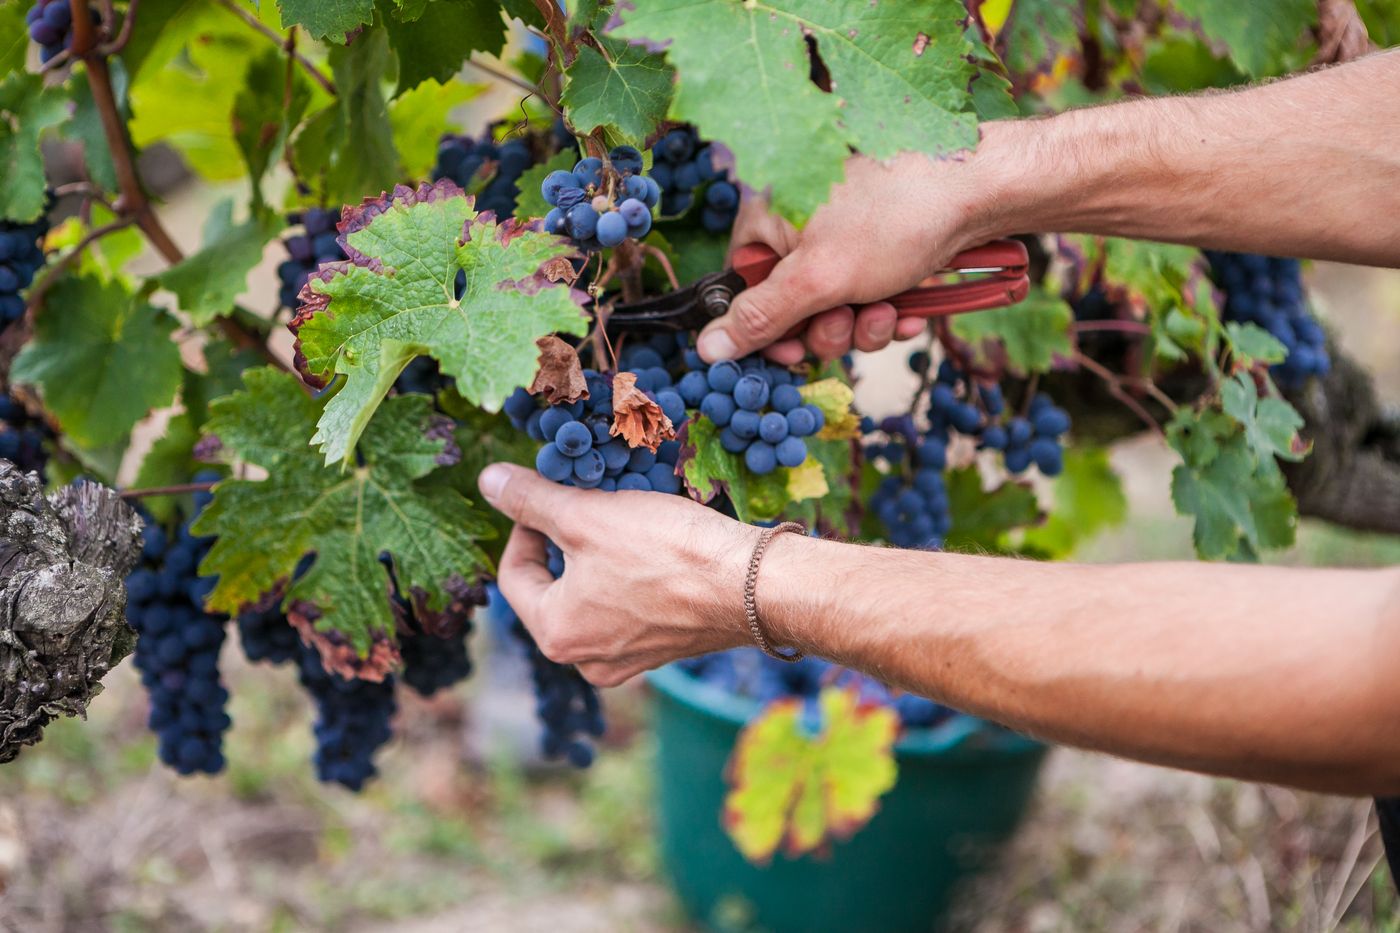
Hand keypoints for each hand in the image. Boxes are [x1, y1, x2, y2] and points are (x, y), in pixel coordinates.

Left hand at [477, 462, 760, 685]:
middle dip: (564, 542)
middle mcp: (586, 660)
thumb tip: (488, 481)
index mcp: (556, 635)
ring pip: (592, 596)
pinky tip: (653, 546)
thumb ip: (531, 500)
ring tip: (620, 520)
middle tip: (585, 504)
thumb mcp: (587, 516)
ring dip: (598, 556)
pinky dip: (630, 576)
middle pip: (553, 588)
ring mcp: (628, 660)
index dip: (524, 525)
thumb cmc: (667, 553)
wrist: (754, 584)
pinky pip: (628, 607)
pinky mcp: (664, 648)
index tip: (549, 494)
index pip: (514, 574)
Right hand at [697, 151, 994, 365]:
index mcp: (769, 215)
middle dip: (824, 327)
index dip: (764, 327)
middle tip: (848, 319)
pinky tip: (908, 309)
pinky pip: (867, 300)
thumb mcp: (817, 277)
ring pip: (833, 310)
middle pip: (790, 306)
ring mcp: (843, 240)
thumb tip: (705, 348)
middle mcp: (801, 225)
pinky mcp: (880, 253)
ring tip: (887, 309)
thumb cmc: (894, 218)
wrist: (982, 191)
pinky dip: (886, 314)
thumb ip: (760, 316)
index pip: (742, 286)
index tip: (792, 350)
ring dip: (860, 325)